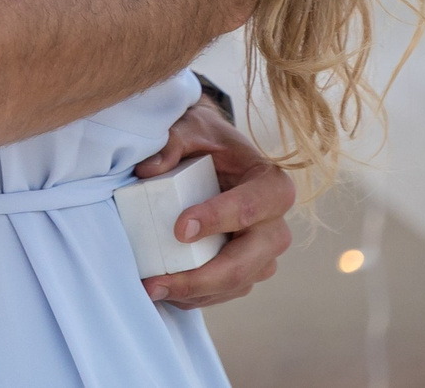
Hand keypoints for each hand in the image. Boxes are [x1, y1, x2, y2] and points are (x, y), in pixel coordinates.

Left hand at [134, 98, 295, 308]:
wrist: (217, 156)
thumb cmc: (207, 140)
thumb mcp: (192, 128)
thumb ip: (173, 142)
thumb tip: (148, 169)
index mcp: (273, 186)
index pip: (250, 207)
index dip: (217, 220)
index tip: (179, 229)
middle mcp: (276, 225)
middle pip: (246, 262)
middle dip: (201, 278)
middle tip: (156, 282)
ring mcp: (265, 253)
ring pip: (236, 284)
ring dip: (194, 293)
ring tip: (152, 290)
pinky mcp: (249, 270)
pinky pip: (226, 292)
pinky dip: (197, 296)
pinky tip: (166, 292)